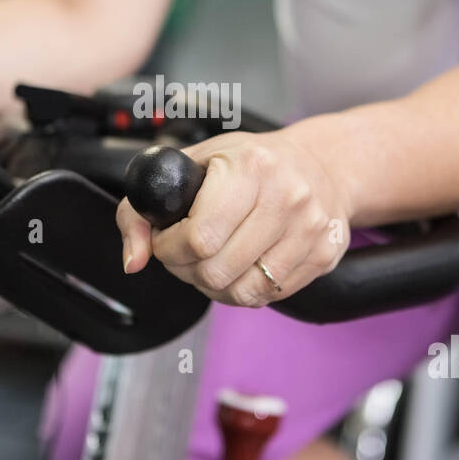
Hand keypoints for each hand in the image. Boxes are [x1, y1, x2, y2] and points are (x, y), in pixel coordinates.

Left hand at [116, 127, 352, 306]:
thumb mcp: (193, 164)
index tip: (168, 240)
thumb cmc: (251, 163)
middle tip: (186, 254)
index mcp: (251, 167)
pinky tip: (240, 266)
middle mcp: (286, 196)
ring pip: (243, 291)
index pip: (199, 238)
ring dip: (215, 286)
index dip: (170, 249)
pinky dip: (244, 290)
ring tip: (211, 262)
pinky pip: (269, 296)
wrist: (322, 164)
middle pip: (217, 271)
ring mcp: (309, 228)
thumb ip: (144, 210)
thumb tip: (134, 261)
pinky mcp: (324, 254)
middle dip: (188, 270)